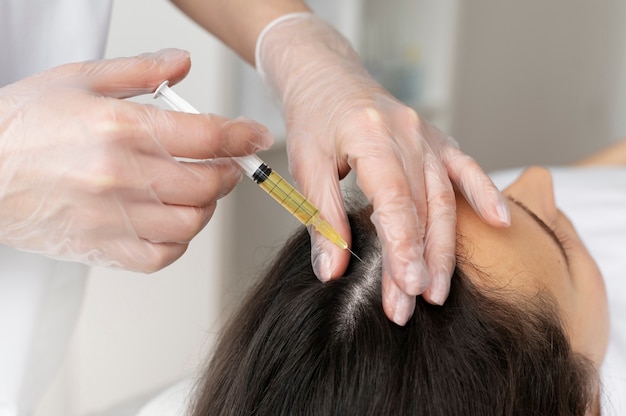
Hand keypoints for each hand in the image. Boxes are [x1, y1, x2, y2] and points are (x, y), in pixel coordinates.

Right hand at [0, 49, 271, 270]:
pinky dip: (178, 241)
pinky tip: (171, 221)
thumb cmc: (21, 126)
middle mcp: (120, 176)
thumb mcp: (78, 80)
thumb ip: (139, 71)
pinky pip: (161, 256)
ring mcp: (112, 217)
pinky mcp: (102, 248)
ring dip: (206, 207)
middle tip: (225, 164)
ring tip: (198, 192)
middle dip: (228, 172)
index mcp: (120, 128)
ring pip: (191, 222)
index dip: (242, 136)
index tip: (255, 137)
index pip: (207, 136)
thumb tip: (182, 63)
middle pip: (208, 184)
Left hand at [256, 14, 509, 324]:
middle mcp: (407, 134)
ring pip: (445, 198)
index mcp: (371, 136)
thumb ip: (322, 218)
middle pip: (422, 207)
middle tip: (414, 302)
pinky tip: (499, 223)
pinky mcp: (436, 139)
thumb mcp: (305, 164)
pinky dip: (484, 195)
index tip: (405, 288)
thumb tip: (331, 271)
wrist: (328, 76)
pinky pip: (467, 168)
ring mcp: (428, 135)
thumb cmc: (314, 117)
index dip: (402, 247)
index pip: (394, 201)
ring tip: (439, 288)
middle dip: (421, 260)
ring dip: (445, 247)